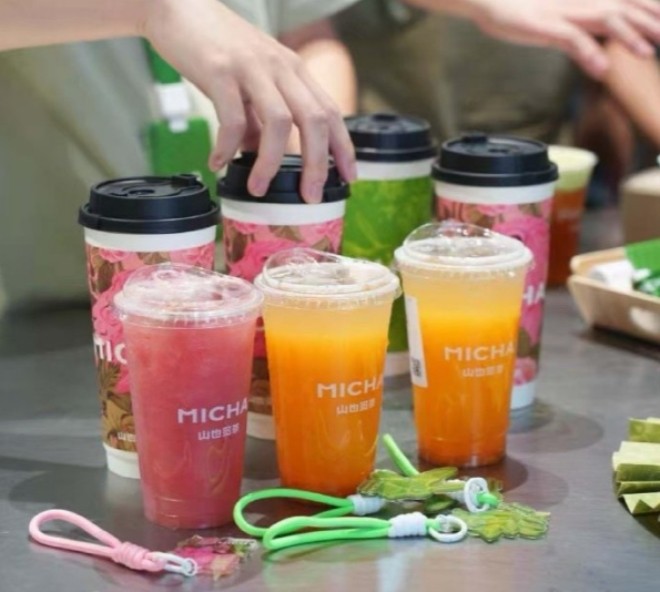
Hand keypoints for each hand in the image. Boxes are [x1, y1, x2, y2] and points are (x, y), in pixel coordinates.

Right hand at [142, 0, 355, 201]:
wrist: (176, 6)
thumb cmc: (216, 48)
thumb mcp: (249, 83)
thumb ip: (257, 120)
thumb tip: (258, 157)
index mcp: (293, 71)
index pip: (330, 111)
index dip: (343, 147)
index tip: (348, 178)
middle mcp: (280, 67)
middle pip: (314, 120)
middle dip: (317, 164)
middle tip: (310, 196)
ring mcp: (252, 67)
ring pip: (279, 122)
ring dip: (270, 162)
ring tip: (257, 188)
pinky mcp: (220, 69)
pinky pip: (231, 117)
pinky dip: (227, 146)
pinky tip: (218, 162)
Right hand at [470, 0, 659, 77]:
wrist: (488, 0)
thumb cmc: (519, 10)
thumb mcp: (555, 20)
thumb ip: (580, 29)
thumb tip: (599, 45)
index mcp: (585, 1)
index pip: (626, 2)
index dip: (649, 11)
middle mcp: (580, 2)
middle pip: (624, 9)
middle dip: (650, 23)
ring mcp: (564, 13)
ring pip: (606, 19)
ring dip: (628, 35)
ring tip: (646, 53)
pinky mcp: (544, 25)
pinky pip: (571, 38)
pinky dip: (588, 53)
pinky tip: (601, 70)